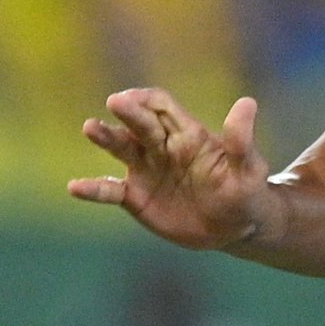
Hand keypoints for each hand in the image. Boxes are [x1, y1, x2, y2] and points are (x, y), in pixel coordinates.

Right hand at [69, 88, 270, 250]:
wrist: (235, 227)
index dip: (147, 99)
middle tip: (115, 104)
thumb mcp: (250, 170)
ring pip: (121, 148)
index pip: (162, 106)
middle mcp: (162, 147)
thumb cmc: (246, 193)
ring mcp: (146, 170)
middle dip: (128, 113)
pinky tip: (75, 188)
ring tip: (90, 127)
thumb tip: (247, 103)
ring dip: (105, 137)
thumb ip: (241, 141)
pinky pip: (110, 191)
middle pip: (140, 123)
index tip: (133, 98)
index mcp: (188, 134)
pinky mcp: (136, 197)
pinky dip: (93, 189)